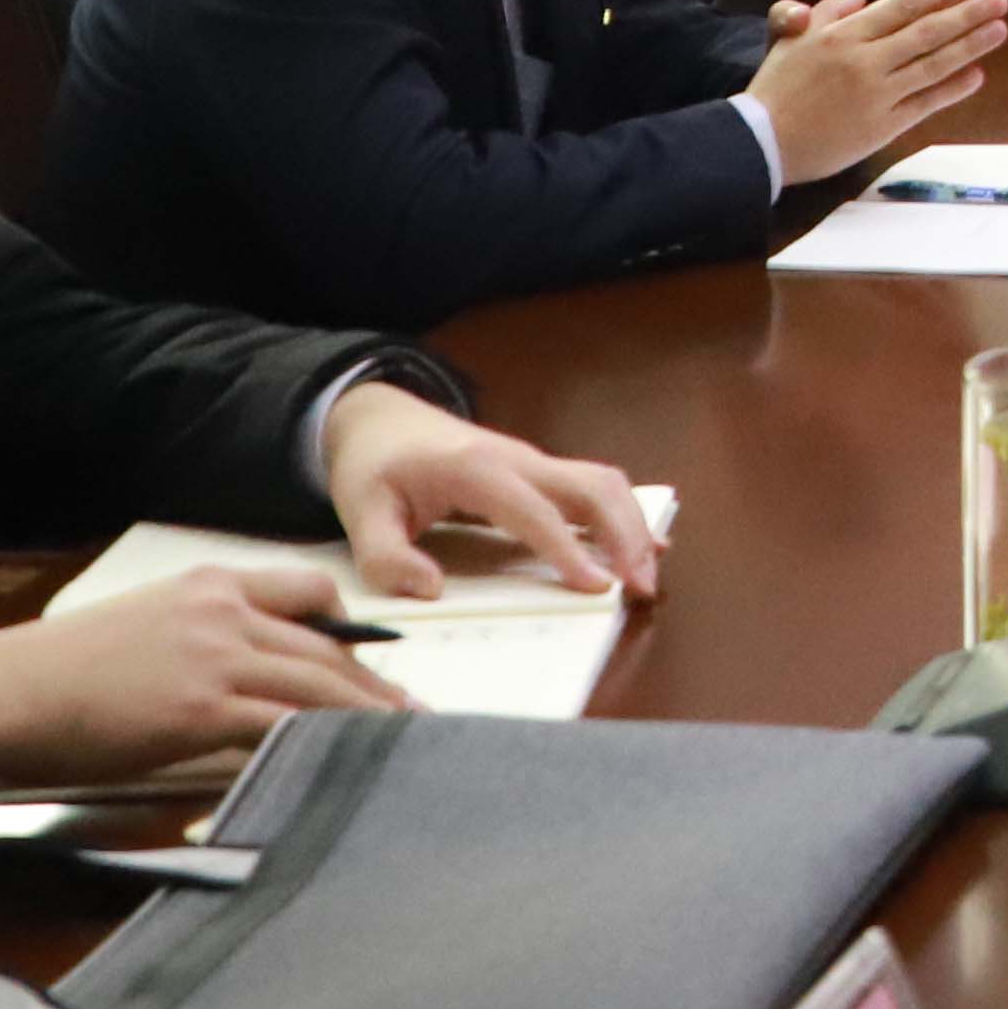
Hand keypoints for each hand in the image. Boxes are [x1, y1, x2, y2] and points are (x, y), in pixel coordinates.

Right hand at [0, 561, 402, 789]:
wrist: (4, 693)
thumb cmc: (58, 675)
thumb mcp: (143, 628)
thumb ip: (201, 643)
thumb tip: (241, 684)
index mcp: (207, 584)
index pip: (305, 592)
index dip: (346, 628)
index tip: (372, 659)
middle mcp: (222, 611)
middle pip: (325, 645)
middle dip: (373, 683)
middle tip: (411, 712)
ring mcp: (216, 658)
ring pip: (319, 683)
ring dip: (368, 716)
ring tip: (403, 740)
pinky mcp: (204, 708)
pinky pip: (284, 724)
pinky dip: (323, 741)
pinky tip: (347, 760)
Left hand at [317, 379, 657, 600]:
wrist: (377, 419)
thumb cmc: (372, 467)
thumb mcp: (359, 514)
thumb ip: (387, 557)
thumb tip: (432, 589)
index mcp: (475, 469)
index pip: (535, 513)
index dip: (568, 551)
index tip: (597, 588)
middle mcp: (517, 459)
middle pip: (591, 486)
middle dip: (626, 534)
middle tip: (642, 586)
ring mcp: (533, 462)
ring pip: (603, 482)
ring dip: (633, 524)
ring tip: (647, 573)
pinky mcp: (539, 472)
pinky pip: (593, 486)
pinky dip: (624, 513)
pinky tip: (645, 543)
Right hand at [746, 0, 1006, 182]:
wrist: (762, 142)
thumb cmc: (775, 88)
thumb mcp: (791, 39)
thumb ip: (826, 13)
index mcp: (842, 35)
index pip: (901, 6)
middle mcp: (864, 61)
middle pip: (926, 32)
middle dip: (967, 13)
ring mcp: (877, 95)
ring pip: (933, 65)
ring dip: (970, 46)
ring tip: (1000, 29)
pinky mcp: (883, 127)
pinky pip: (925, 103)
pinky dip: (952, 89)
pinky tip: (976, 75)